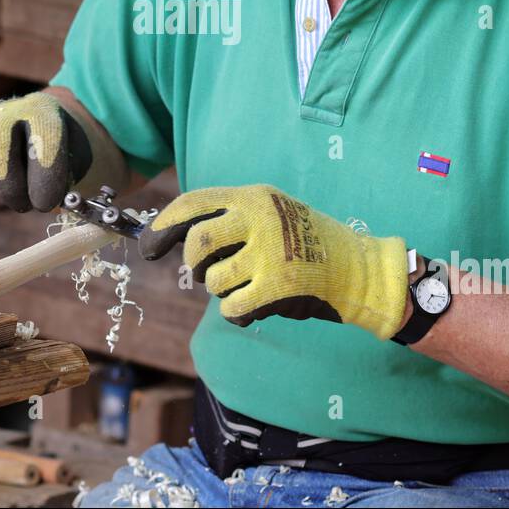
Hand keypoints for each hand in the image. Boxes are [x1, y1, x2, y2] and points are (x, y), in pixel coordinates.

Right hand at [0, 91, 92, 211]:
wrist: (46, 130)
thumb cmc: (64, 154)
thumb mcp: (79, 163)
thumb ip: (65, 182)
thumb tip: (42, 204)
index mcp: (45, 111)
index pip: (44, 133)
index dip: (45, 173)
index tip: (46, 203)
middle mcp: (7, 112)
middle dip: (8, 183)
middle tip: (23, 204)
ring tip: (1, 197)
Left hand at [139, 185, 410, 339]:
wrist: (359, 269)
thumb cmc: (307, 245)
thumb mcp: (272, 215)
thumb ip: (230, 221)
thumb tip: (171, 238)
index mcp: (254, 196)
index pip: (194, 202)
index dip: (164, 224)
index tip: (149, 245)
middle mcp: (259, 217)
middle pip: (196, 243)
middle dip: (194, 265)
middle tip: (206, 273)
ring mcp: (268, 251)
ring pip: (213, 280)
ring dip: (222, 291)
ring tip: (246, 286)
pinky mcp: (277, 285)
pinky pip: (232, 307)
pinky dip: (238, 312)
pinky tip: (255, 305)